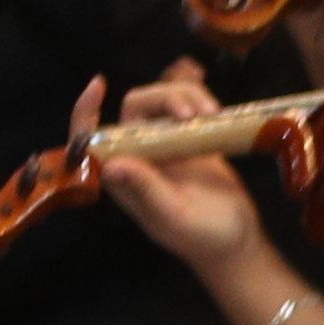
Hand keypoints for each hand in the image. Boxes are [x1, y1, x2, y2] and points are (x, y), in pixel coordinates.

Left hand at [78, 68, 261, 267]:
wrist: (237, 239)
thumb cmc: (202, 236)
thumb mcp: (172, 216)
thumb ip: (145, 189)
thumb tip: (112, 164)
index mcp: (121, 177)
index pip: (92, 140)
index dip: (86, 112)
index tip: (98, 85)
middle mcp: (137, 156)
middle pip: (136, 107)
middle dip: (164, 98)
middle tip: (195, 115)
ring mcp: (163, 145)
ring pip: (162, 100)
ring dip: (186, 96)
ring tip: (213, 115)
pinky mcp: (188, 138)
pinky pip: (186, 105)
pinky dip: (199, 99)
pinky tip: (216, 113)